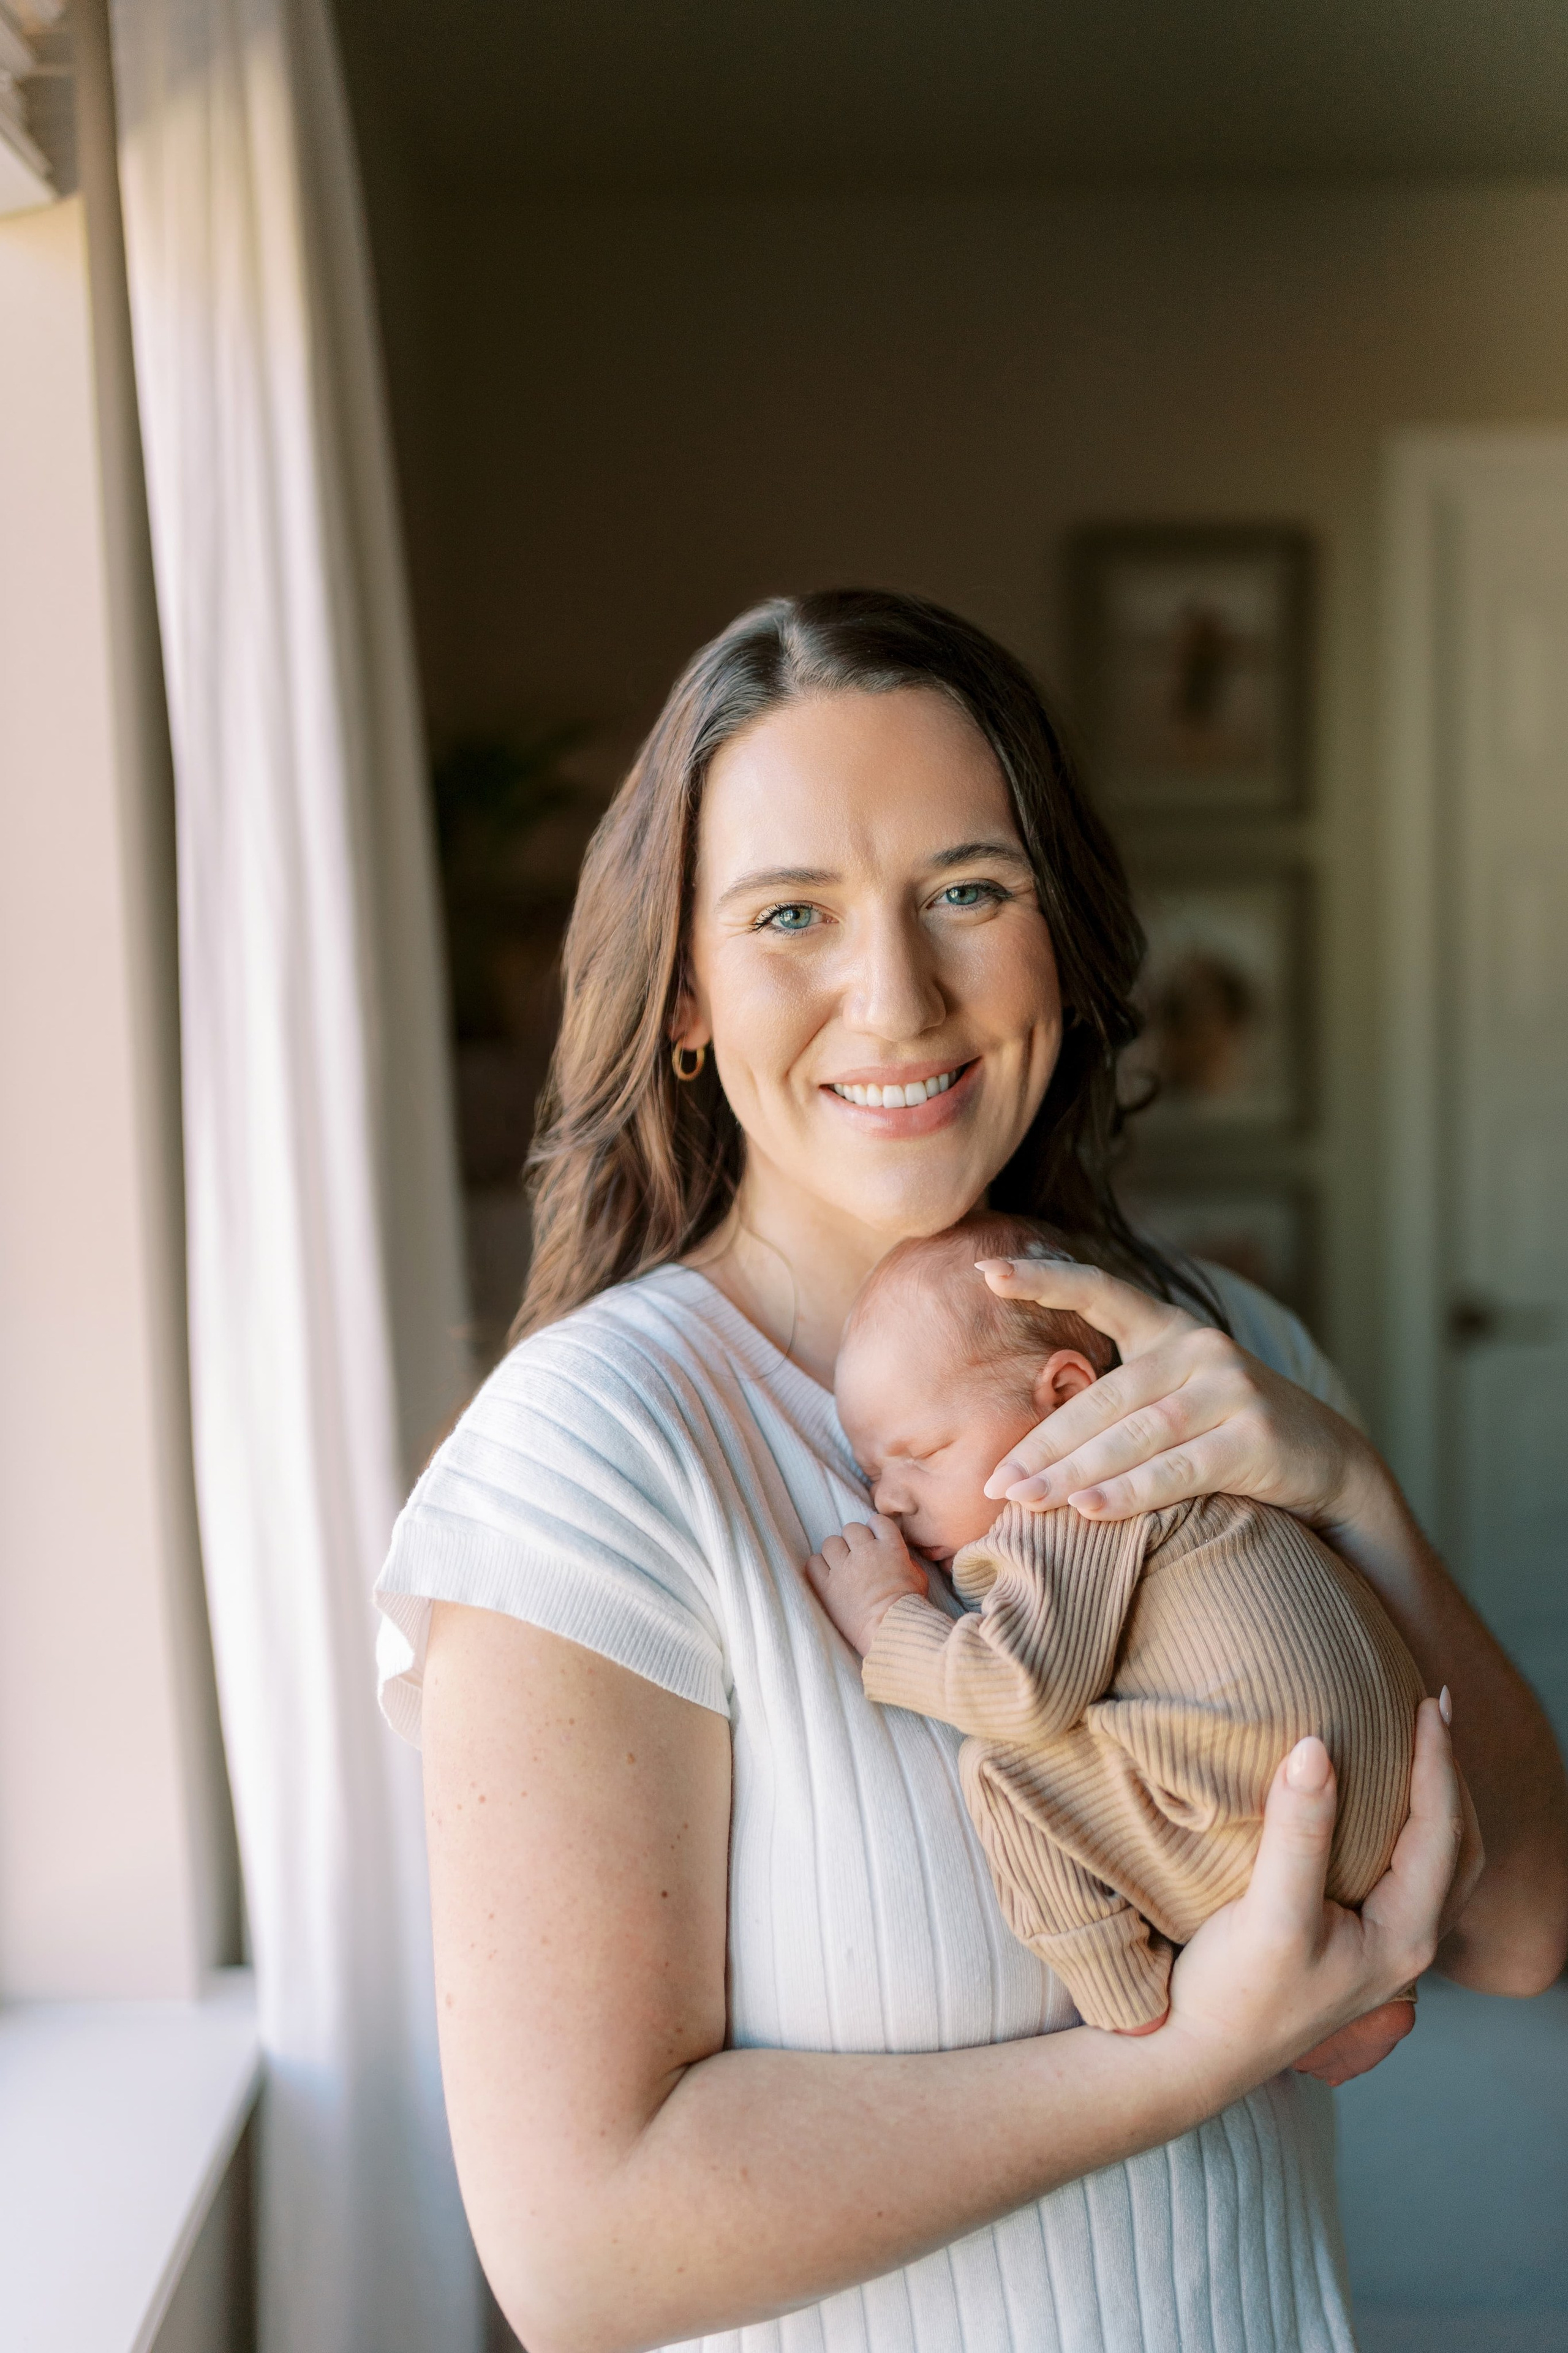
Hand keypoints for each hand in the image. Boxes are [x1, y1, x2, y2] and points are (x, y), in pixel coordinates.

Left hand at [803, 1516, 927, 1655]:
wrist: (891, 1630)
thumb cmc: (910, 1607)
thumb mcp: (919, 1578)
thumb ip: (907, 1560)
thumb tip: (898, 1556)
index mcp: (890, 1547)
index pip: (877, 1522)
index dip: (874, 1530)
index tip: (874, 1541)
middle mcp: (866, 1552)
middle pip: (851, 1529)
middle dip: (854, 1541)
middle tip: (858, 1557)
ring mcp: (844, 1568)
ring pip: (830, 1542)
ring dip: (836, 1552)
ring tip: (842, 1567)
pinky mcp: (827, 1586)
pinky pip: (813, 1563)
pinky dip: (818, 1567)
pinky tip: (827, 1576)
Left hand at [974, 1256, 1378, 1529]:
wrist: (1329, 1464)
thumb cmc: (1227, 1436)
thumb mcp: (1175, 1401)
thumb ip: (1117, 1404)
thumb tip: (1027, 1450)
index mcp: (1172, 1330)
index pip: (1104, 1292)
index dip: (1047, 1279)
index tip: (988, 1271)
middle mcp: (1200, 1349)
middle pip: (1104, 1397)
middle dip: (1043, 1445)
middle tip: (993, 1485)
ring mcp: (1232, 1389)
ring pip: (1135, 1434)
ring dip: (1073, 1473)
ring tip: (1024, 1501)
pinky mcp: (1256, 1438)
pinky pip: (1178, 1469)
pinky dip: (1130, 1492)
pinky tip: (1088, 1510)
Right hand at [1160, 1700, 1464, 2093]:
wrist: (1192, 2059)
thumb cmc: (1233, 1996)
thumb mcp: (1270, 1914)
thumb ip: (1298, 1833)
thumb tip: (1317, 1747)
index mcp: (1404, 1937)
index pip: (1440, 1829)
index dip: (1437, 1760)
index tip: (1425, 1701)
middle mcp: (1405, 1946)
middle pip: (1457, 1848)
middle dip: (1451, 1777)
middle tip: (1432, 1711)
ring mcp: (1379, 1951)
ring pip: (1435, 1865)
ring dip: (1434, 1804)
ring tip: (1415, 1749)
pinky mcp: (1348, 1948)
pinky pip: (1401, 1876)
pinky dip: (1404, 1831)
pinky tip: (1371, 1810)